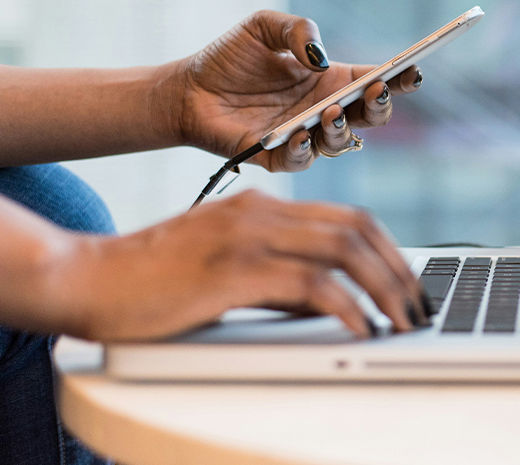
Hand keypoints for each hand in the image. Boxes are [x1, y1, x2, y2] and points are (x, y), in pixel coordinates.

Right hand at [47, 190, 428, 341]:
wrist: (86, 279)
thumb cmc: (153, 281)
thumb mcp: (227, 268)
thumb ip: (278, 276)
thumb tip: (330, 302)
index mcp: (262, 206)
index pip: (349, 217)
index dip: (390, 249)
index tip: (409, 283)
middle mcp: (261, 211)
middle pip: (358, 229)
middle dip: (399, 270)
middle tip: (418, 307)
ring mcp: (247, 236)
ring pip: (344, 250)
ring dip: (384, 288)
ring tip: (402, 321)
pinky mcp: (233, 269)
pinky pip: (310, 284)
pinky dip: (346, 307)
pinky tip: (360, 328)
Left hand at [170, 10, 422, 170]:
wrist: (187, 89)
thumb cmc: (229, 58)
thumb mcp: (263, 26)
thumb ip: (297, 30)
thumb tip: (320, 57)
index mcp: (332, 80)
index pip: (377, 81)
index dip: (400, 78)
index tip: (413, 70)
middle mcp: (325, 110)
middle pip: (371, 117)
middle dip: (381, 106)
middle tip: (376, 91)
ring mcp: (305, 136)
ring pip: (341, 143)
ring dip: (342, 129)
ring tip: (331, 112)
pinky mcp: (277, 157)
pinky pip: (301, 160)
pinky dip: (304, 149)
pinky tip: (299, 133)